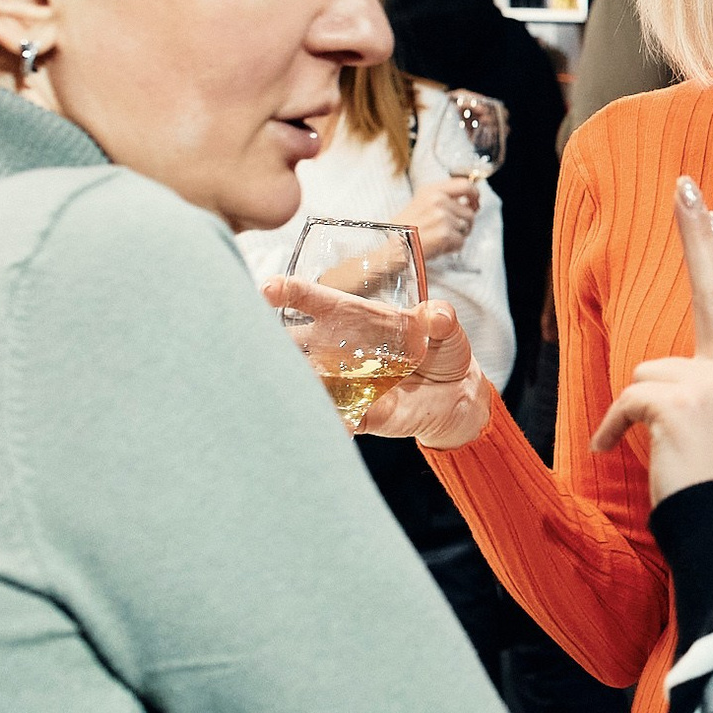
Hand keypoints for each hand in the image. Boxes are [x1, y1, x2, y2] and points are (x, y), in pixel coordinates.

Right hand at [262, 282, 497, 447]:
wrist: (456, 396)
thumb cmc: (442, 350)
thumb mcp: (445, 328)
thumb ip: (440, 319)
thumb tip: (438, 317)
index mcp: (353, 318)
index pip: (312, 300)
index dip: (287, 291)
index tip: (267, 289)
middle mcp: (338, 349)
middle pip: (292, 343)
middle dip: (271, 343)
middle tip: (255, 344)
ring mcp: (343, 382)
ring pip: (305, 381)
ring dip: (295, 383)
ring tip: (285, 384)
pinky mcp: (357, 413)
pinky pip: (336, 417)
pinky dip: (332, 420)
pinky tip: (333, 423)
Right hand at [396, 176, 482, 260]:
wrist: (392, 247)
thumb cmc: (404, 229)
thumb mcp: (420, 203)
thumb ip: (442, 199)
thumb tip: (468, 202)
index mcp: (431, 190)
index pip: (465, 185)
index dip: (475, 195)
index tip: (475, 204)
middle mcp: (438, 200)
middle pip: (470, 212)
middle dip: (465, 223)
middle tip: (452, 230)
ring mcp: (442, 216)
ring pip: (467, 227)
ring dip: (458, 235)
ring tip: (440, 238)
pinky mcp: (445, 234)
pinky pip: (461, 242)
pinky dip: (452, 247)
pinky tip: (438, 246)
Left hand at [591, 177, 712, 502]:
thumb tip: (671, 380)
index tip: (710, 212)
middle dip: (700, 237)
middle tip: (686, 188)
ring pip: (653, 372)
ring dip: (642, 410)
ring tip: (664, 453)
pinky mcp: (681, 403)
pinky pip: (628, 401)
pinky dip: (615, 429)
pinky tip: (616, 451)